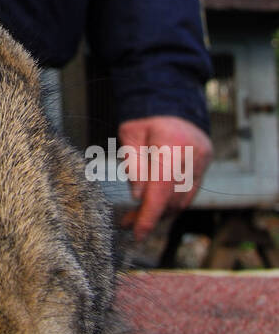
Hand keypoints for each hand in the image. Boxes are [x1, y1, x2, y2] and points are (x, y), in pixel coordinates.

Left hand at [118, 115, 211, 240]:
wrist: (172, 100)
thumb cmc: (146, 117)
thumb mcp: (130, 135)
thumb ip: (134, 165)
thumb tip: (138, 197)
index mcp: (172, 142)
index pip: (161, 187)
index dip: (150, 214)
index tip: (137, 233)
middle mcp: (193, 153)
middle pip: (172, 197)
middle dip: (150, 214)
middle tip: (127, 223)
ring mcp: (203, 160)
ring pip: (183, 199)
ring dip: (161, 212)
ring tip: (137, 218)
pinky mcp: (205, 164)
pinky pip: (189, 192)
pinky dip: (172, 202)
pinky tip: (155, 206)